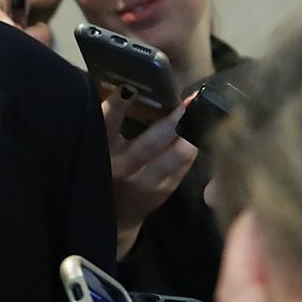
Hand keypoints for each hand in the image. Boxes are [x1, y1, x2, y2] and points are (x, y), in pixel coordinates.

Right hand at [101, 86, 198, 253]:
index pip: (107, 123)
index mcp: (101, 149)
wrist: (112, 215)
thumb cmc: (104, 169)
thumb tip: (129, 85)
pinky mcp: (161, 193)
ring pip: (175, 156)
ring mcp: (143, 182)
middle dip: (174, 119)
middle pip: (152, 140)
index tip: (129, 87)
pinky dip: (192, 149)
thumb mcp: (100, 147)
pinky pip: (183, 167)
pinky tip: (198, 135)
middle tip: (190, 100)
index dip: (117, 106)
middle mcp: (121, 167)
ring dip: (190, 134)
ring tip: (201, 116)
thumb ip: (110, 123)